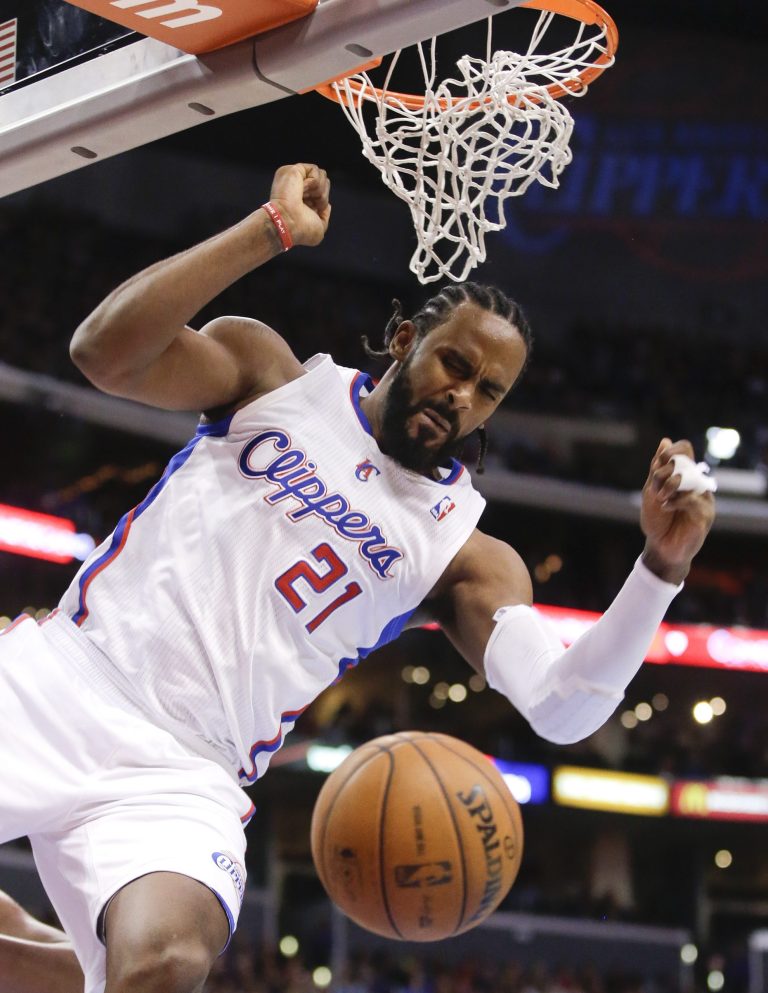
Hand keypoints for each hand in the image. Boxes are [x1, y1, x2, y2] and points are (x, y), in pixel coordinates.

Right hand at [269, 163, 330, 246]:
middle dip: (322, 196)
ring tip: (305, 198)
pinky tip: (302, 190)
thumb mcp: (318, 230)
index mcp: (301, 201)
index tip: (313, 212)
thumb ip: (324, 217)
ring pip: (321, 175)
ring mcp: (294, 179)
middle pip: (324, 182)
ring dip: (319, 191)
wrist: (287, 223)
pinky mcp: (292, 170)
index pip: (322, 193)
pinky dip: (314, 183)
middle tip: (310, 206)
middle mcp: (297, 189)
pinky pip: (315, 170)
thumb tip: (327, 205)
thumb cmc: (300, 230)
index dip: (322, 203)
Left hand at [640, 438, 715, 583]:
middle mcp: (696, 484)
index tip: (659, 462)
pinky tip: (666, 507)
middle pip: (685, 463)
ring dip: (669, 486)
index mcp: (684, 476)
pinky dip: (675, 500)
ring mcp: (703, 499)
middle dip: (663, 473)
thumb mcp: (651, 491)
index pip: (686, 450)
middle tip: (655, 489)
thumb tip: (665, 441)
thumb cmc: (656, 520)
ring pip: (689, 479)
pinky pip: (692, 498)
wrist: (660, 548)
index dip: (674, 450)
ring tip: (661, 499)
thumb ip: (657, 469)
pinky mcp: (705, 514)